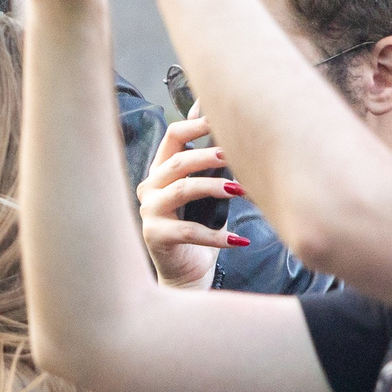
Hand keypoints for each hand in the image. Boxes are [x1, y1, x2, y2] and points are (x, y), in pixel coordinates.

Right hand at [137, 117, 242, 286]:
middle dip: (209, 155)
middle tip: (235, 154)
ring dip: (215, 187)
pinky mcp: (155, 236)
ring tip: (242, 190)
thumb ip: (212, 167)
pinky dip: (217, 236)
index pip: (173, 136)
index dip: (197, 124)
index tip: (222, 118)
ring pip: (182, 189)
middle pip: (178, 161)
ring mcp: (149, 212)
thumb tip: (237, 136)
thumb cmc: (199, 229)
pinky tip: (239, 240)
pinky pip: (189, 231)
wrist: (185, 273)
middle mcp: (150, 188)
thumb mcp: (206, 193)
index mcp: (161, 172)